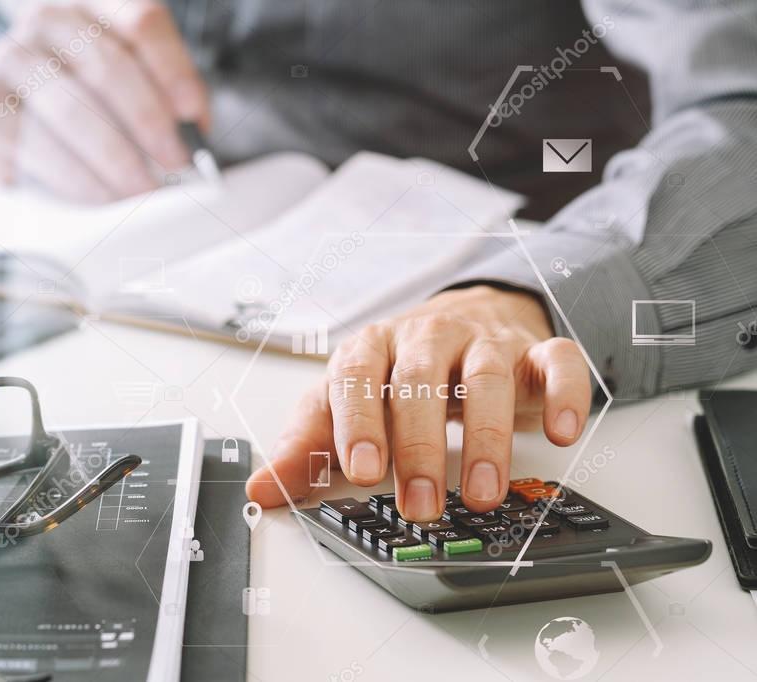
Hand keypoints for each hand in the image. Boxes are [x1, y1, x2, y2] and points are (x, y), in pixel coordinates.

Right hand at [0, 0, 208, 202]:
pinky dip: (77, 180)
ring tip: (142, 189)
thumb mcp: (128, 75)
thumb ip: (162, 94)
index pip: (142, 25)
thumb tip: (194, 133)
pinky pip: (40, 149)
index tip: (194, 116)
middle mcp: (48, 23)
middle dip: (149, 123)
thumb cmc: (83, 90)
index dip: (174, 72)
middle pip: (108, 68)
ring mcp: (12, 62)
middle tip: (175, 162)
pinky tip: (102, 195)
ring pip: (72, 112)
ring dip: (116, 160)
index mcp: (94, 6)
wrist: (11, 100)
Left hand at [245, 285, 591, 519]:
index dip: (360, 422)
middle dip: (419, 446)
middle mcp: (426, 339)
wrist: (463, 319)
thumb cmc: (397, 372)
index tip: (365, 471)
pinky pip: (557, 361)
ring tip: (483, 493)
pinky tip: (562, 433)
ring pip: (485, 377)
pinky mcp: (534, 350)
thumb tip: (262, 488)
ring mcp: (482, 341)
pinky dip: (564, 393)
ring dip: (485, 438)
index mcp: (372, 349)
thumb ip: (307, 445)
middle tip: (420, 504)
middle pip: (420, 382)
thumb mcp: (346, 403)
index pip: (358, 377)